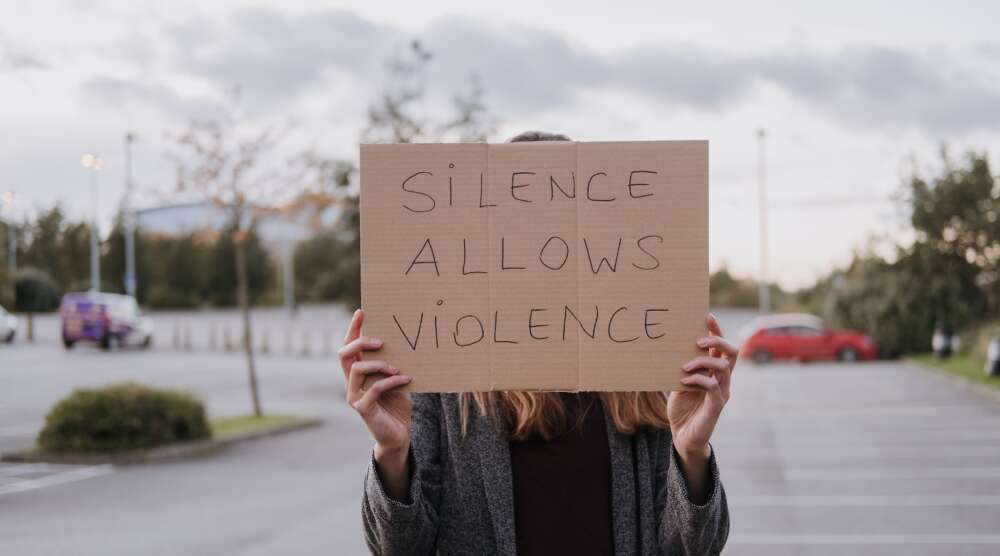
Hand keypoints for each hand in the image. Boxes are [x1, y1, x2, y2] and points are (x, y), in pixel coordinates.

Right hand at [339, 309, 411, 462]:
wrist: (399, 434)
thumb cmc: (396, 403)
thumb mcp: (395, 378)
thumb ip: (392, 362)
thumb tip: (402, 340)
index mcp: (357, 372)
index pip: (349, 346)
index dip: (353, 329)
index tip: (362, 312)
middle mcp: (351, 382)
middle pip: (344, 354)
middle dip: (360, 342)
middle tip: (381, 341)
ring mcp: (354, 395)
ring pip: (356, 369)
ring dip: (378, 364)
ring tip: (397, 367)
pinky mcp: (362, 408)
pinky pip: (374, 388)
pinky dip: (391, 381)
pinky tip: (405, 379)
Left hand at [669, 314, 736, 458]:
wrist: (682, 436)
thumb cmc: (682, 408)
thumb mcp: (679, 382)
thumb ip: (683, 367)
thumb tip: (674, 346)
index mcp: (714, 372)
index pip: (721, 346)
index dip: (716, 330)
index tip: (706, 316)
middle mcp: (722, 380)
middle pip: (732, 352)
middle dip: (717, 340)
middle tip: (698, 340)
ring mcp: (722, 392)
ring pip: (723, 367)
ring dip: (703, 361)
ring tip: (685, 366)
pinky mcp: (717, 405)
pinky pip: (713, 386)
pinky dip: (699, 379)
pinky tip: (685, 381)